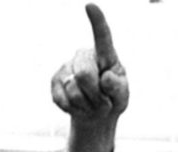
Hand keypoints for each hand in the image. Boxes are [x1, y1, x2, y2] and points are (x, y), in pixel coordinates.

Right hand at [51, 4, 127, 151]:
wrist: (96, 115)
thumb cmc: (112, 99)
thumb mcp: (122, 96)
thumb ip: (117, 87)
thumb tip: (106, 78)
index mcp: (104, 55)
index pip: (102, 37)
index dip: (97, 21)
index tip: (91, 6)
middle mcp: (83, 56)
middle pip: (85, 75)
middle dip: (96, 96)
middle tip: (104, 104)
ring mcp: (66, 68)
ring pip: (73, 91)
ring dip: (87, 106)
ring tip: (93, 106)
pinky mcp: (55, 82)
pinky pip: (63, 100)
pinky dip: (75, 110)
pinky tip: (81, 108)